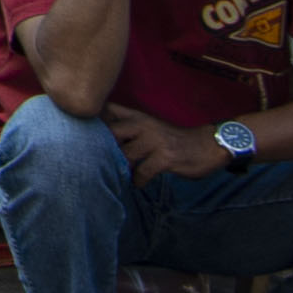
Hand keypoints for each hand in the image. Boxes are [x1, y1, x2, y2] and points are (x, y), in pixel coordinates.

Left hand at [105, 106, 227, 182]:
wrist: (208, 145)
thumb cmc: (173, 139)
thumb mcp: (149, 126)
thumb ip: (127, 127)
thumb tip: (98, 137)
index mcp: (137, 116)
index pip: (108, 110)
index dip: (93, 121)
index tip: (84, 136)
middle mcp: (143, 125)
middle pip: (111, 133)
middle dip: (103, 149)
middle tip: (101, 163)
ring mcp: (154, 141)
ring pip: (125, 155)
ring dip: (121, 168)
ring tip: (122, 175)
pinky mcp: (165, 158)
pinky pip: (142, 172)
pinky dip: (138, 180)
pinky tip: (139, 182)